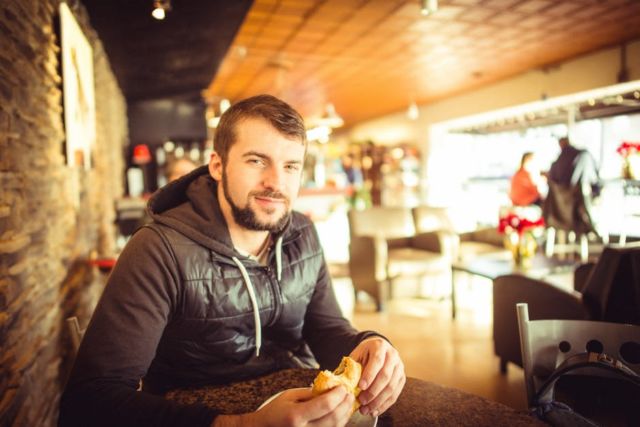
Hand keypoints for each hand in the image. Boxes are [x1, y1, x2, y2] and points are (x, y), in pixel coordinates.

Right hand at [213, 386, 353, 426]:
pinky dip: (339, 423)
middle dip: (345, 404)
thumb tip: (331, 388)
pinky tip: (341, 414)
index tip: (343, 387)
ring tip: (347, 402)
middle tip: (349, 394)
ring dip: (345, 414)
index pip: (325, 405)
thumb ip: (310, 393)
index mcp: (296, 416)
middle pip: (333, 418)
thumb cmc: (276, 411)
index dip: (338, 396)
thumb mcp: (290, 396)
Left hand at [349, 337, 405, 416]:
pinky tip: (374, 411)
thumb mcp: (357, 354)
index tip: (361, 387)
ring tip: (366, 410)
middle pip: (385, 376)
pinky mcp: (402, 378)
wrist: (378, 349)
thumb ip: (353, 367)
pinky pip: (395, 394)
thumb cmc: (365, 353)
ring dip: (378, 401)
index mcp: (380, 346)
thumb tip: (346, 385)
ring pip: (391, 387)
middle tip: (361, 401)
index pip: (377, 361)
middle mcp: (393, 355)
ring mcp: (399, 367)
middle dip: (373, 391)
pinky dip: (384, 405)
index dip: (369, 375)